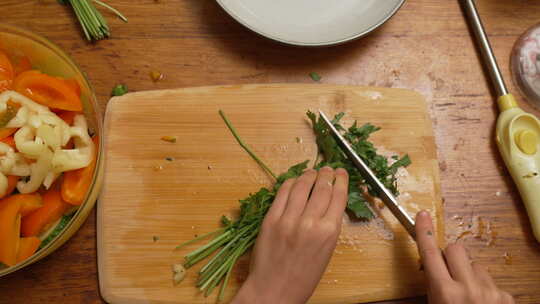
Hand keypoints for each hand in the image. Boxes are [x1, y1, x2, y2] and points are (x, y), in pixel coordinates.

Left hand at [232, 167, 348, 303]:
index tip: (341, 173)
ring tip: (312, 171)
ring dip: (309, 175)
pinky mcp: (270, 219)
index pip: (338, 196)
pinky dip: (290, 183)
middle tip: (328, 168)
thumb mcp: (326, 252)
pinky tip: (294, 181)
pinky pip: (282, 194)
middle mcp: (310, 222)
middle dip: (326, 174)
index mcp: (328, 232)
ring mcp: (288, 219)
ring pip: (302, 186)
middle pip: (321, 188)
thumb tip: (328, 203)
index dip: (341, 180)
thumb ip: (328, 227)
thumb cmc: (303, 277)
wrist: (274, 290)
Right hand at [415, 211, 513, 303]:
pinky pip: (490, 281)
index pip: (430, 253)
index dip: (424, 232)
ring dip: (469, 275)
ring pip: (475, 265)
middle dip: (450, 256)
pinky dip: (484, 289)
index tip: (423, 216)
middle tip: (448, 272)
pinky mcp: (505, 296)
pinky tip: (481, 302)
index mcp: (445, 292)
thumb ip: (433, 286)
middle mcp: (468, 288)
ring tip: (468, 295)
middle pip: (456, 249)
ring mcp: (489, 291)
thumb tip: (432, 266)